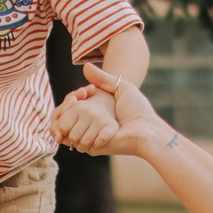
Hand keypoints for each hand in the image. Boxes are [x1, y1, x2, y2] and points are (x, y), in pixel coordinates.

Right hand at [52, 63, 171, 157]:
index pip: (73, 107)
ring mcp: (89, 137)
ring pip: (66, 126)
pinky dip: (75, 125)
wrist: (146, 130)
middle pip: (66, 117)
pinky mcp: (91, 147)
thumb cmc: (138, 110)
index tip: (84, 91)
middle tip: (78, 97)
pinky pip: (73, 136)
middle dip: (68, 106)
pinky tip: (83, 114)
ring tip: (79, 104)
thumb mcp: (122, 88)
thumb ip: (104, 78)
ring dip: (70, 114)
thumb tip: (85, 66)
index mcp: (97, 113)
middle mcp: (91, 126)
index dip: (73, 98)